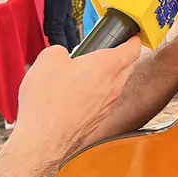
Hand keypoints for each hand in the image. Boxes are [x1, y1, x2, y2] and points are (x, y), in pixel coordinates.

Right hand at [12, 37, 141, 158]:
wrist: (43, 140)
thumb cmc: (48, 101)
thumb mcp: (48, 59)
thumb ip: (60, 51)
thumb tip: (62, 56)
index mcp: (107, 66)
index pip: (132, 49)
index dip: (134, 39)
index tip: (133, 36)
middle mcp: (113, 86)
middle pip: (128, 67)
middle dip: (122, 57)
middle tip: (110, 51)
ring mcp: (107, 106)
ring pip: (117, 86)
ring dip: (109, 78)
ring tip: (89, 74)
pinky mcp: (98, 121)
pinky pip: (105, 102)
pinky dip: (98, 96)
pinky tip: (80, 96)